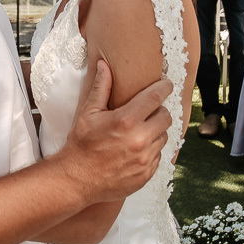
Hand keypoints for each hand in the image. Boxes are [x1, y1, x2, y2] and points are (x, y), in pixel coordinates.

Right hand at [56, 61, 171, 203]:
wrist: (77, 179)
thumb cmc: (81, 144)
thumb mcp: (88, 113)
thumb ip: (100, 88)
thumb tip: (104, 65)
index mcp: (125, 121)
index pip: (156, 97)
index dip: (164, 88)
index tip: (167, 84)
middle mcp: (139, 140)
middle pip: (166, 117)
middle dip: (159, 111)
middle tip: (147, 112)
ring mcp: (145, 159)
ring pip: (164, 137)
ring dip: (155, 132)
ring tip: (138, 132)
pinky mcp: (146, 174)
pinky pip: (158, 156)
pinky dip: (151, 150)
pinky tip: (135, 150)